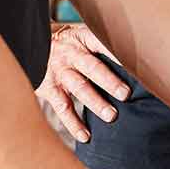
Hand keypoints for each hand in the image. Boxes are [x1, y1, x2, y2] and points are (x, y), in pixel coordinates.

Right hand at [39, 24, 129, 141]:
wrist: (31, 43)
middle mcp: (71, 55)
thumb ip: (103, 43)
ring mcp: (60, 72)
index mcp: (83, 38)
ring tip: (111, 116)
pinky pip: (62, 108)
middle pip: (92, 68)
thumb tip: (137, 56)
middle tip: (125, 94)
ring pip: (79, 88)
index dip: (117, 54)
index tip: (134, 65)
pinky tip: (86, 136)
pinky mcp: (49, 89)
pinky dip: (74, 123)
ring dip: (95, 103)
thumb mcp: (82, 33)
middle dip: (109, 81)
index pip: (102, 44)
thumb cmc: (68, 41)